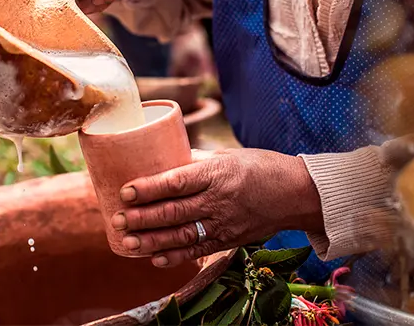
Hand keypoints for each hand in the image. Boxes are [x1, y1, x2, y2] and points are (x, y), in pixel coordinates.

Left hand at [110, 149, 323, 267]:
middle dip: (142, 218)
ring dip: (151, 240)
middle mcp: (219, 200)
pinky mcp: (229, 239)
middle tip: (117, 219)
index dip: (149, 188)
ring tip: (128, 242)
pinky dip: (175, 256)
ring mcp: (224, 223)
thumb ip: (198, 161)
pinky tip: (155, 258)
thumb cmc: (262, 168)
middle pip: (173, 212)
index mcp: (217, 174)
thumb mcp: (229, 156)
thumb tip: (166, 159)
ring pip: (181, 235)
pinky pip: (198, 250)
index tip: (126, 190)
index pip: (176, 181)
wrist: (296, 193)